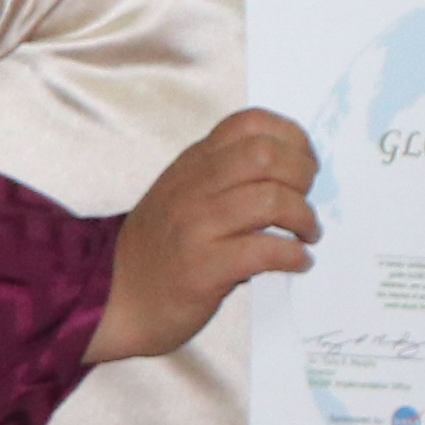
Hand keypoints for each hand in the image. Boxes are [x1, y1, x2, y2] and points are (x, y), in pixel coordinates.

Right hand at [98, 108, 318, 363]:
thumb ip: (222, 176)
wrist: (116, 301)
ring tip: (307, 233)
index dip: (290, 136)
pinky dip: (293, 255)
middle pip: (264, 155)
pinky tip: (298, 262)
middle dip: (302, 173)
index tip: (306, 161)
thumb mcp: (182, 195)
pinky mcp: (203, 268)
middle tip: (308, 197)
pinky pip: (263, 251)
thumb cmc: (160, 249)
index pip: (248, 123)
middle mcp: (193, 188)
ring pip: (270, 201)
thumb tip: (290, 170)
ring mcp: (196, 227)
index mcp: (192, 164)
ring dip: (304, 217)